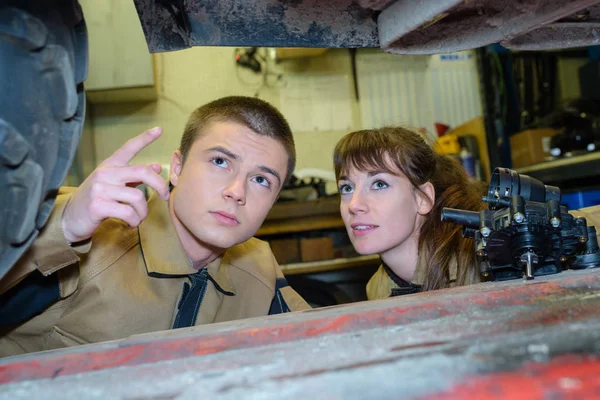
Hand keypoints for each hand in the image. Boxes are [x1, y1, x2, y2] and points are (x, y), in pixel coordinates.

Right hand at [61, 127, 169, 242]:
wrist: (70, 218)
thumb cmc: (96, 200)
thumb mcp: (114, 184)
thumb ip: (134, 176)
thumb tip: (157, 166)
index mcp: (109, 165)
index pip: (128, 148)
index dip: (145, 138)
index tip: (159, 130)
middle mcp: (105, 173)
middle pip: (142, 172)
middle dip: (160, 185)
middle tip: (166, 197)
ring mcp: (100, 188)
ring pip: (137, 198)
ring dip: (143, 212)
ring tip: (139, 218)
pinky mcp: (98, 205)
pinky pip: (128, 213)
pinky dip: (134, 221)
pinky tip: (131, 223)